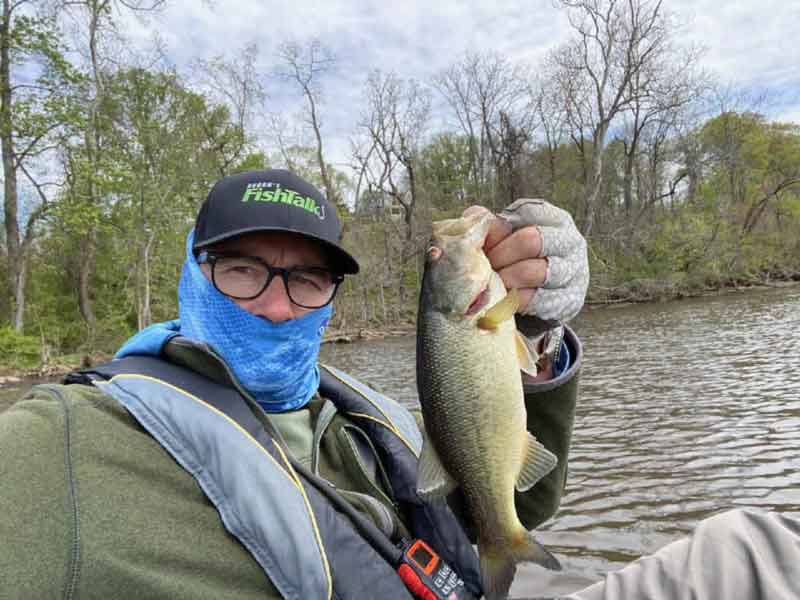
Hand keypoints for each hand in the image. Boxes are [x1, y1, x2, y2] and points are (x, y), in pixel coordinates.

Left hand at [463, 199, 588, 324]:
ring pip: (533, 271)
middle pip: (530, 240)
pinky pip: (534, 300)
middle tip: (488, 264)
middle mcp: (570, 242)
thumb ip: (491, 225)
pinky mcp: (569, 300)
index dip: (499, 229)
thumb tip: (474, 217)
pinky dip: (512, 299)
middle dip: (501, 254)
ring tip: (494, 282)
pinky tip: (503, 297)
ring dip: (505, 278)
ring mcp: (573, 271)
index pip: (526, 212)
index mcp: (555, 219)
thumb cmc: (521, 258)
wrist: (544, 294)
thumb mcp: (509, 236)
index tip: (487, 241)